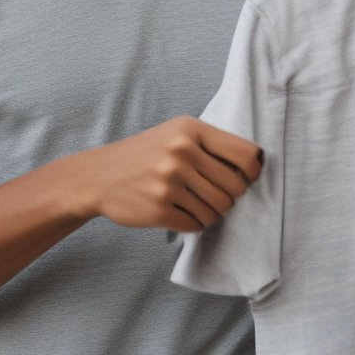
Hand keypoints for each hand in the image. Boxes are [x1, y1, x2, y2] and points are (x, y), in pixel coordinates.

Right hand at [84, 116, 263, 231]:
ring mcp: (169, 181)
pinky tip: (181, 213)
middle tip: (216, 195)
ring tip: (198, 205)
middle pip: (234, 188)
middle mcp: (182, 152)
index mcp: (191, 130)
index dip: (253, 172)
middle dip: (230, 197)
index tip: (246, 180)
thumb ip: (211, 144)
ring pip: (217, 210)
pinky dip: (194, 223)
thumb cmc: (147, 153)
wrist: (99, 176)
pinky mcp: (159, 209)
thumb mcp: (177, 133)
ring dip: (213, 213)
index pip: (246, 155)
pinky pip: (197, 225)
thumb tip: (254, 166)